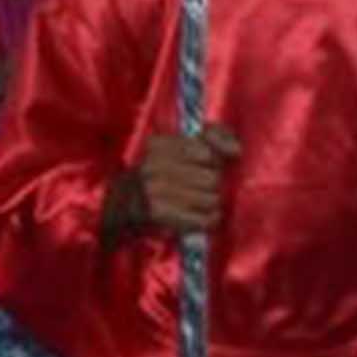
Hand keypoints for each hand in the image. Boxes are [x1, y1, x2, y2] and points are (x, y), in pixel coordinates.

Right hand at [127, 124, 242, 232]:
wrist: (120, 206)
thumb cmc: (157, 175)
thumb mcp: (177, 147)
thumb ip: (213, 136)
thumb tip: (236, 150)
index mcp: (158, 144)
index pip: (207, 151)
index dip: (213, 161)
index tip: (205, 165)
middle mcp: (154, 164)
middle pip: (213, 177)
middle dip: (211, 185)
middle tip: (197, 189)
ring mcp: (155, 189)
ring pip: (212, 198)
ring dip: (210, 204)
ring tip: (196, 204)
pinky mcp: (159, 213)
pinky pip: (205, 218)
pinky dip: (207, 220)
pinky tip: (197, 218)